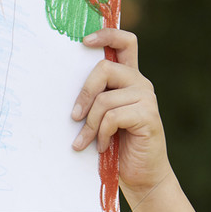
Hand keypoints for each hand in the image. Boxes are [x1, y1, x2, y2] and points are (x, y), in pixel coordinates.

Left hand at [70, 28, 171, 199]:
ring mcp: (146, 98)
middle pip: (105, 69)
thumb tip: (62, 90)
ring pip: (105, 99)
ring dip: (89, 125)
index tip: (84, 42)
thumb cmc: (117, 147)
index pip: (125, 42)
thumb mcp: (102, 119)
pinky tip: (102, 147)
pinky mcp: (148, 116)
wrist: (141, 176)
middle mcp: (140, 83)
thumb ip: (95, 100)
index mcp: (129, 79)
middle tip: (73, 117)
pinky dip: (101, 134)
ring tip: (84, 142)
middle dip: (83, 94)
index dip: (106, 35)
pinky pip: (113, 117)